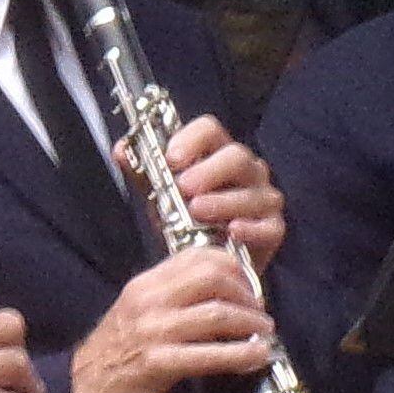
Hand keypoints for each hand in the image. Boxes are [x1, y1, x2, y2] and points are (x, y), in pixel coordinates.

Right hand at [66, 247, 270, 392]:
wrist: (77, 390)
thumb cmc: (114, 354)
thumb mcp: (138, 313)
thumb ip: (173, 298)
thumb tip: (222, 294)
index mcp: (146, 284)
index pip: (200, 256)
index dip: (236, 269)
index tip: (249, 289)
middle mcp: (149, 300)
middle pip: (215, 277)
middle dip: (248, 294)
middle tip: (259, 314)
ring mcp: (153, 331)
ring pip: (218, 313)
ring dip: (251, 325)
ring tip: (264, 336)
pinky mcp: (158, 363)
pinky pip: (211, 354)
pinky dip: (242, 355)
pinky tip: (256, 358)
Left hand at [155, 116, 282, 264]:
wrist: (207, 262)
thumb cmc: (187, 222)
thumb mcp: (160, 195)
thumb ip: (142, 172)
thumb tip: (120, 148)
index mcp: (218, 154)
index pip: (211, 130)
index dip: (191, 139)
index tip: (171, 157)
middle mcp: (246, 171)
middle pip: (236, 156)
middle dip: (209, 170)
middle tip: (184, 186)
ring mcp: (263, 199)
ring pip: (253, 192)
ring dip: (223, 200)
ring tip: (197, 211)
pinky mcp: (273, 230)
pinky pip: (268, 226)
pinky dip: (250, 228)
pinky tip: (232, 231)